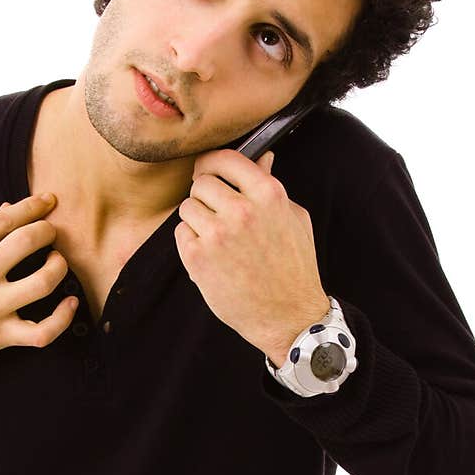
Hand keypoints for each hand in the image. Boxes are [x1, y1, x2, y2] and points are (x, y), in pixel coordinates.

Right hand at [0, 194, 77, 375]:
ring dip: (59, 267)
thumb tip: (8, 210)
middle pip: (27, 242)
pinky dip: (63, 318)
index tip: (46, 201)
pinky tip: (70, 303)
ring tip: (57, 262)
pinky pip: (43, 331)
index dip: (32, 206)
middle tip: (51, 232)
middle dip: (47, 231)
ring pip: (42, 282)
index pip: (5, 219)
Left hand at [174, 148, 329, 364]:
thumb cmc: (294, 268)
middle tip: (217, 216)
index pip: (225, 159)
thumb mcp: (293, 219)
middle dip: (206, 197)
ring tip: (217, 240)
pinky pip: (180, 233)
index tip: (207, 170)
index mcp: (268, 194)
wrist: (288, 316)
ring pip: (187, 207)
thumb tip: (263, 157)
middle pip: (202, 183)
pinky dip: (191, 243)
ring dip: (197, 220)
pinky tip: (211, 256)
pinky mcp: (198, 258)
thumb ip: (272, 187)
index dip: (212, 163)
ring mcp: (217, 234)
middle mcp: (241, 211)